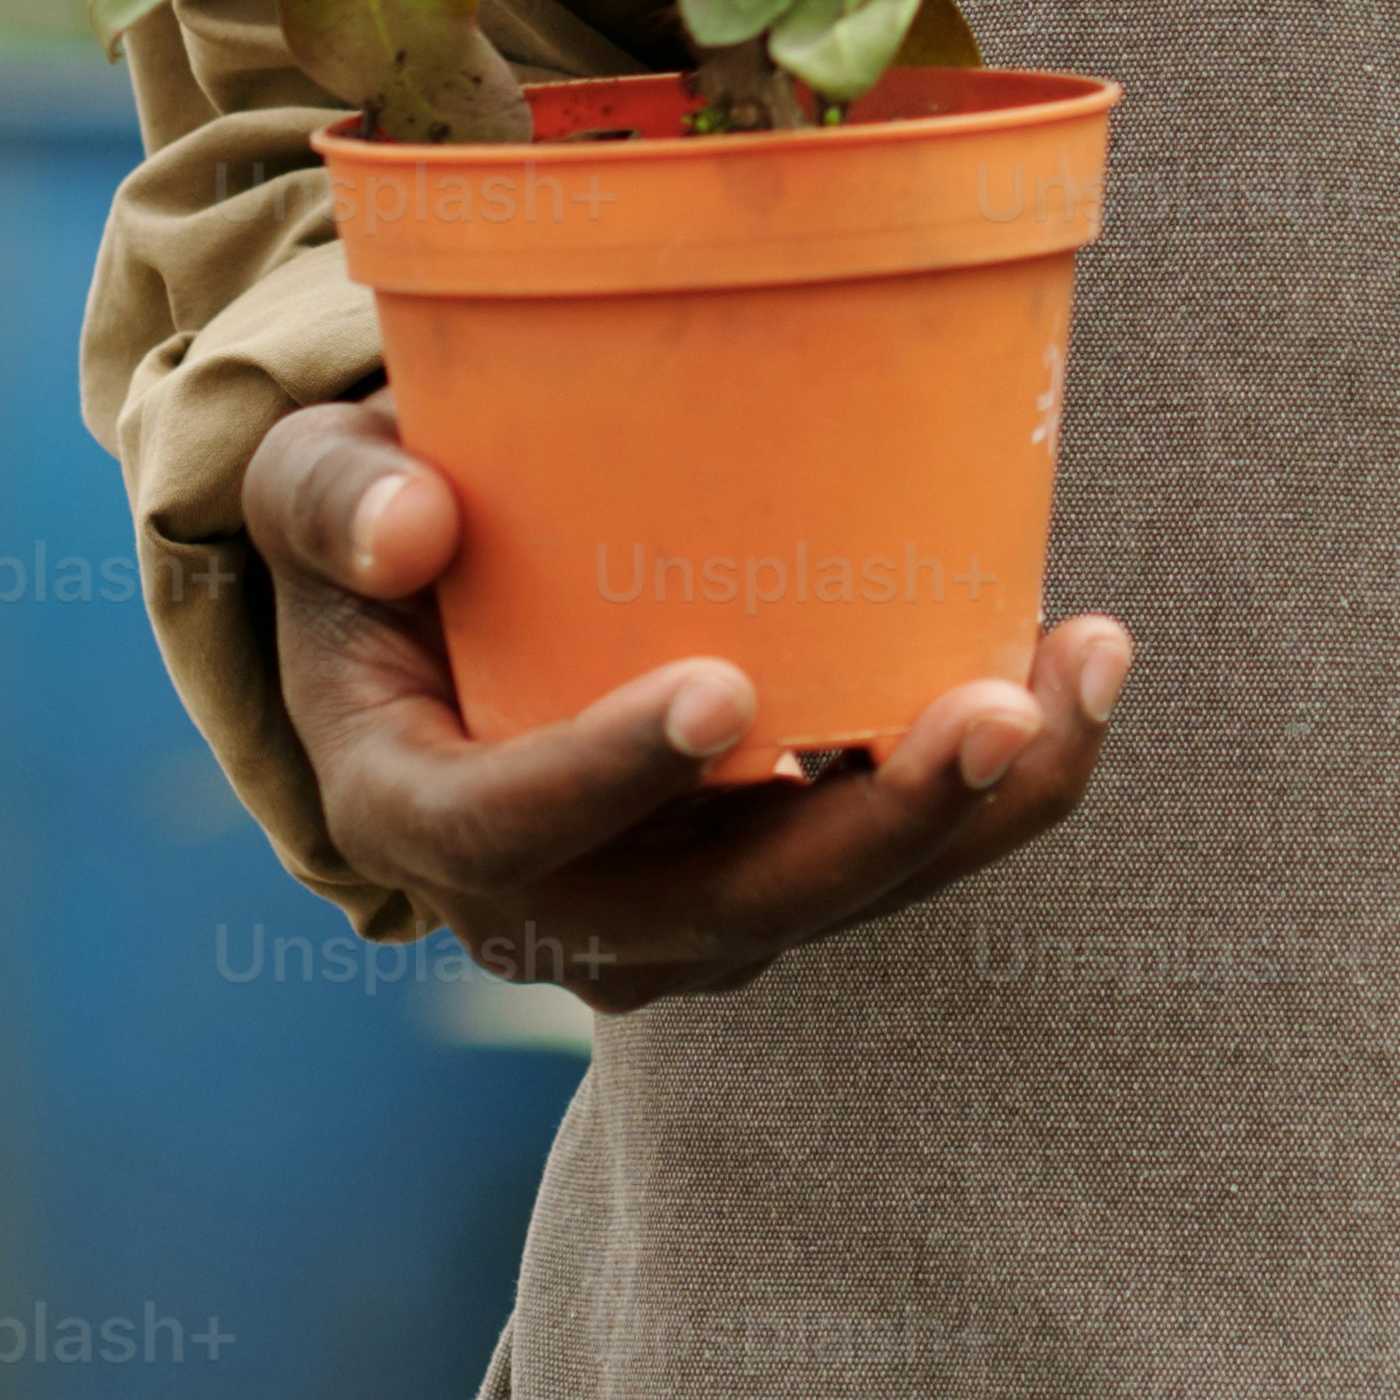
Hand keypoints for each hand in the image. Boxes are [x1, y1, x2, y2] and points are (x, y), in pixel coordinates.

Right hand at [238, 395, 1127, 1008]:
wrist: (444, 599)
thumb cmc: (385, 518)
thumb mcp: (314, 486)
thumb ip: (336, 496)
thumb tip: (413, 526)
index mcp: (415, 812)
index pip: (508, 827)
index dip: (610, 774)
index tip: (725, 691)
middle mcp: (552, 903)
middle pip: (727, 904)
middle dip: (876, 825)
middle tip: (994, 710)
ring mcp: (672, 913)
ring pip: (842, 895)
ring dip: (979, 808)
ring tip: (1085, 670)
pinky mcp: (767, 877)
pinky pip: (891, 858)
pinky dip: (996, 785)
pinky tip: (1080, 665)